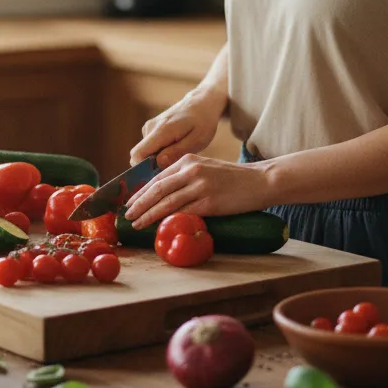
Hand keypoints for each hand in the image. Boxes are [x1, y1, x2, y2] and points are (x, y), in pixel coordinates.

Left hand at [123, 154, 273, 228]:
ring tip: (136, 223)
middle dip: (139, 203)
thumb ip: (186, 175)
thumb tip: (163, 192)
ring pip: (167, 202)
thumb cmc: (233, 178)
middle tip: (126, 215)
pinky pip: (183, 212)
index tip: (131, 203)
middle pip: (157, 189)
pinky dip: (168, 220)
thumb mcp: (206, 168)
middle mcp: (191, 170)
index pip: (158, 178)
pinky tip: (159, 227)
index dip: (142, 192)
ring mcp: (200, 186)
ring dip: (148, 214)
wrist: (260, 180)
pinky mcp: (210, 202)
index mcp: (188, 160)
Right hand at [129, 86, 227, 170]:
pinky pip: (149, 146)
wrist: (201, 103)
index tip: (158, 176)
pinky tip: (175, 148)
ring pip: (146, 152)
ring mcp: (149, 126)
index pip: (137, 154)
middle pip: (140, 155)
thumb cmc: (202, 122)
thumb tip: (158, 163)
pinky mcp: (151, 128)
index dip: (143, 169)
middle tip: (174, 167)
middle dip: (152, 166)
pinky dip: (159, 151)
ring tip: (178, 154)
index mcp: (161, 131)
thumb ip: (177, 152)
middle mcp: (150, 127)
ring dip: (158, 158)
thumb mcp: (197, 140)